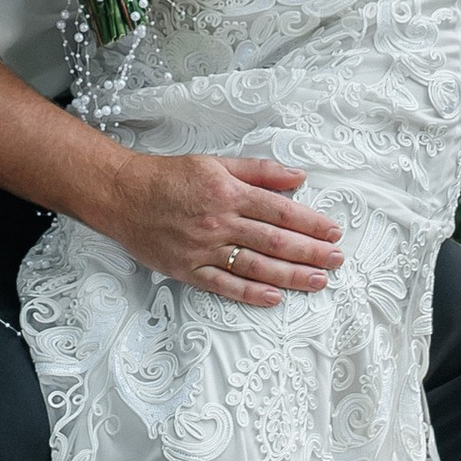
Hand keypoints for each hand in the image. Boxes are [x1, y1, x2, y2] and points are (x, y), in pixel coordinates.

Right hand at [112, 152, 344, 308]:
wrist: (123, 195)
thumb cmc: (170, 177)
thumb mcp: (215, 162)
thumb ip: (259, 170)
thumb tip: (297, 177)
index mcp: (228, 192)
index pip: (280, 211)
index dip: (311, 223)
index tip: (333, 232)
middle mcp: (219, 222)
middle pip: (275, 241)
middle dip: (311, 252)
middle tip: (336, 260)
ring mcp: (203, 249)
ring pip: (256, 266)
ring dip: (291, 275)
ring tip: (318, 281)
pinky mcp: (188, 269)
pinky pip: (224, 285)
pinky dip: (250, 293)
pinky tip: (274, 298)